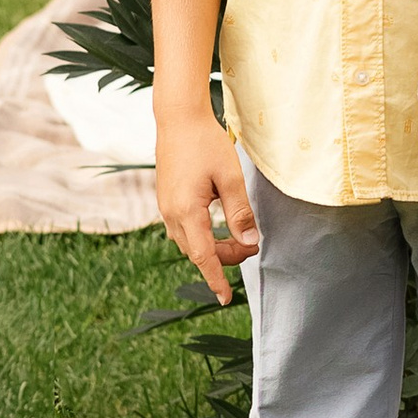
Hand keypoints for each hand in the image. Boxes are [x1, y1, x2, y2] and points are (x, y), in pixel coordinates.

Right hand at [157, 109, 257, 303]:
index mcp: (186, 212)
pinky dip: (202, 235)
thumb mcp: (230, 178)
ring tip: (240, 238)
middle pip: (198, 252)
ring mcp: (165, 208)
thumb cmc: (205, 143)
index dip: (216, 278)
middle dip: (224, 258)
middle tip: (252, 246)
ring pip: (189, 242)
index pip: (204, 257)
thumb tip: (250, 241)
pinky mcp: (166, 200)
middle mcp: (171, 214)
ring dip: (213, 247)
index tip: (225, 298)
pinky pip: (184, 229)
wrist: (178, 119)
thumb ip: (240, 212)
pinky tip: (219, 226)